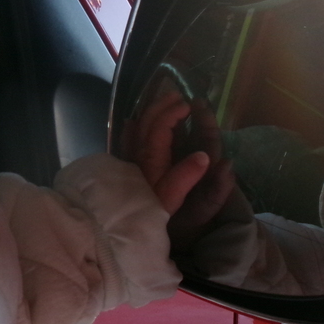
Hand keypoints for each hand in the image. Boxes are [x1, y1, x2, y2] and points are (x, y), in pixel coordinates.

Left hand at [124, 91, 211, 215]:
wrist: (119, 227)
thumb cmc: (149, 212)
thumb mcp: (171, 198)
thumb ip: (186, 176)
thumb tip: (204, 156)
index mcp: (151, 158)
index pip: (160, 126)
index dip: (173, 112)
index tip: (188, 105)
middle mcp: (138, 153)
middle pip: (146, 121)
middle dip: (161, 105)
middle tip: (177, 96)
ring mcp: (129, 159)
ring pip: (137, 127)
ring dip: (150, 112)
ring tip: (162, 103)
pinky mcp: (124, 168)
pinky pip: (128, 140)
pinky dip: (133, 127)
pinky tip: (132, 123)